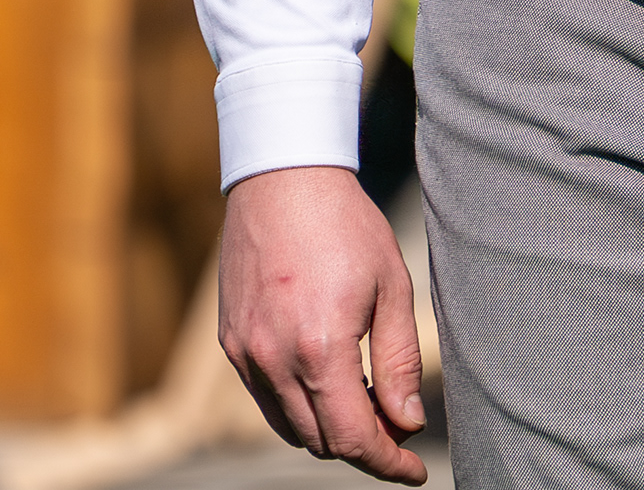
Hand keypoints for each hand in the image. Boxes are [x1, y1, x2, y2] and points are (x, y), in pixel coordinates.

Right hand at [217, 166, 426, 484]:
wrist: (283, 181)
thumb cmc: (347, 228)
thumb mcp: (393, 288)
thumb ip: (399, 361)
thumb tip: (407, 422)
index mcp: (318, 349)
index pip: (352, 437)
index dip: (386, 462)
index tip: (413, 470)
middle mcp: (272, 361)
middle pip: (320, 441)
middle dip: (364, 445)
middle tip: (400, 427)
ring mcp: (244, 356)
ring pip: (289, 428)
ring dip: (329, 429)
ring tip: (368, 401)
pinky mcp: (230, 346)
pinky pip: (266, 400)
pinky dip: (298, 406)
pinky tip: (329, 381)